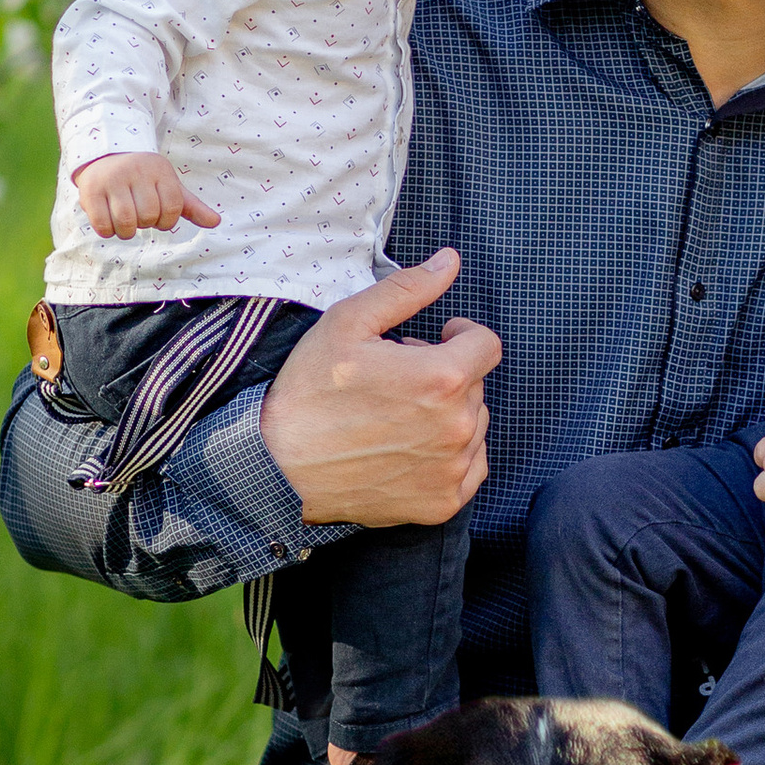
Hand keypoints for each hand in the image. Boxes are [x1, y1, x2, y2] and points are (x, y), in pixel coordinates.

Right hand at [74, 150, 219, 238]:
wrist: (105, 155)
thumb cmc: (143, 178)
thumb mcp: (168, 186)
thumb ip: (191, 206)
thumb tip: (216, 222)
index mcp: (159, 170)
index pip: (172, 208)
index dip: (166, 221)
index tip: (157, 214)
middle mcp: (135, 171)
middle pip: (149, 217)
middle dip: (145, 224)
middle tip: (137, 214)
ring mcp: (111, 179)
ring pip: (126, 223)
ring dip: (126, 231)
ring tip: (124, 221)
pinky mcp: (90, 190)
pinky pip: (102, 225)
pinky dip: (107, 231)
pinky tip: (108, 221)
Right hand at [259, 249, 500, 529]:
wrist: (277, 468)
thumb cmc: (308, 392)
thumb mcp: (348, 323)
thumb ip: (407, 288)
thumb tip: (450, 261)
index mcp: (443, 377)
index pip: (487, 345)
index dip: (463, 334)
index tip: (440, 336)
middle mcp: (458, 426)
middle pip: (477, 385)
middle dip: (447, 373)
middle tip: (400, 377)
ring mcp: (452, 469)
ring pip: (474, 426)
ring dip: (449, 413)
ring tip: (400, 413)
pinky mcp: (442, 504)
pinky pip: (470, 468)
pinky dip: (451, 455)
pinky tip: (412, 447)